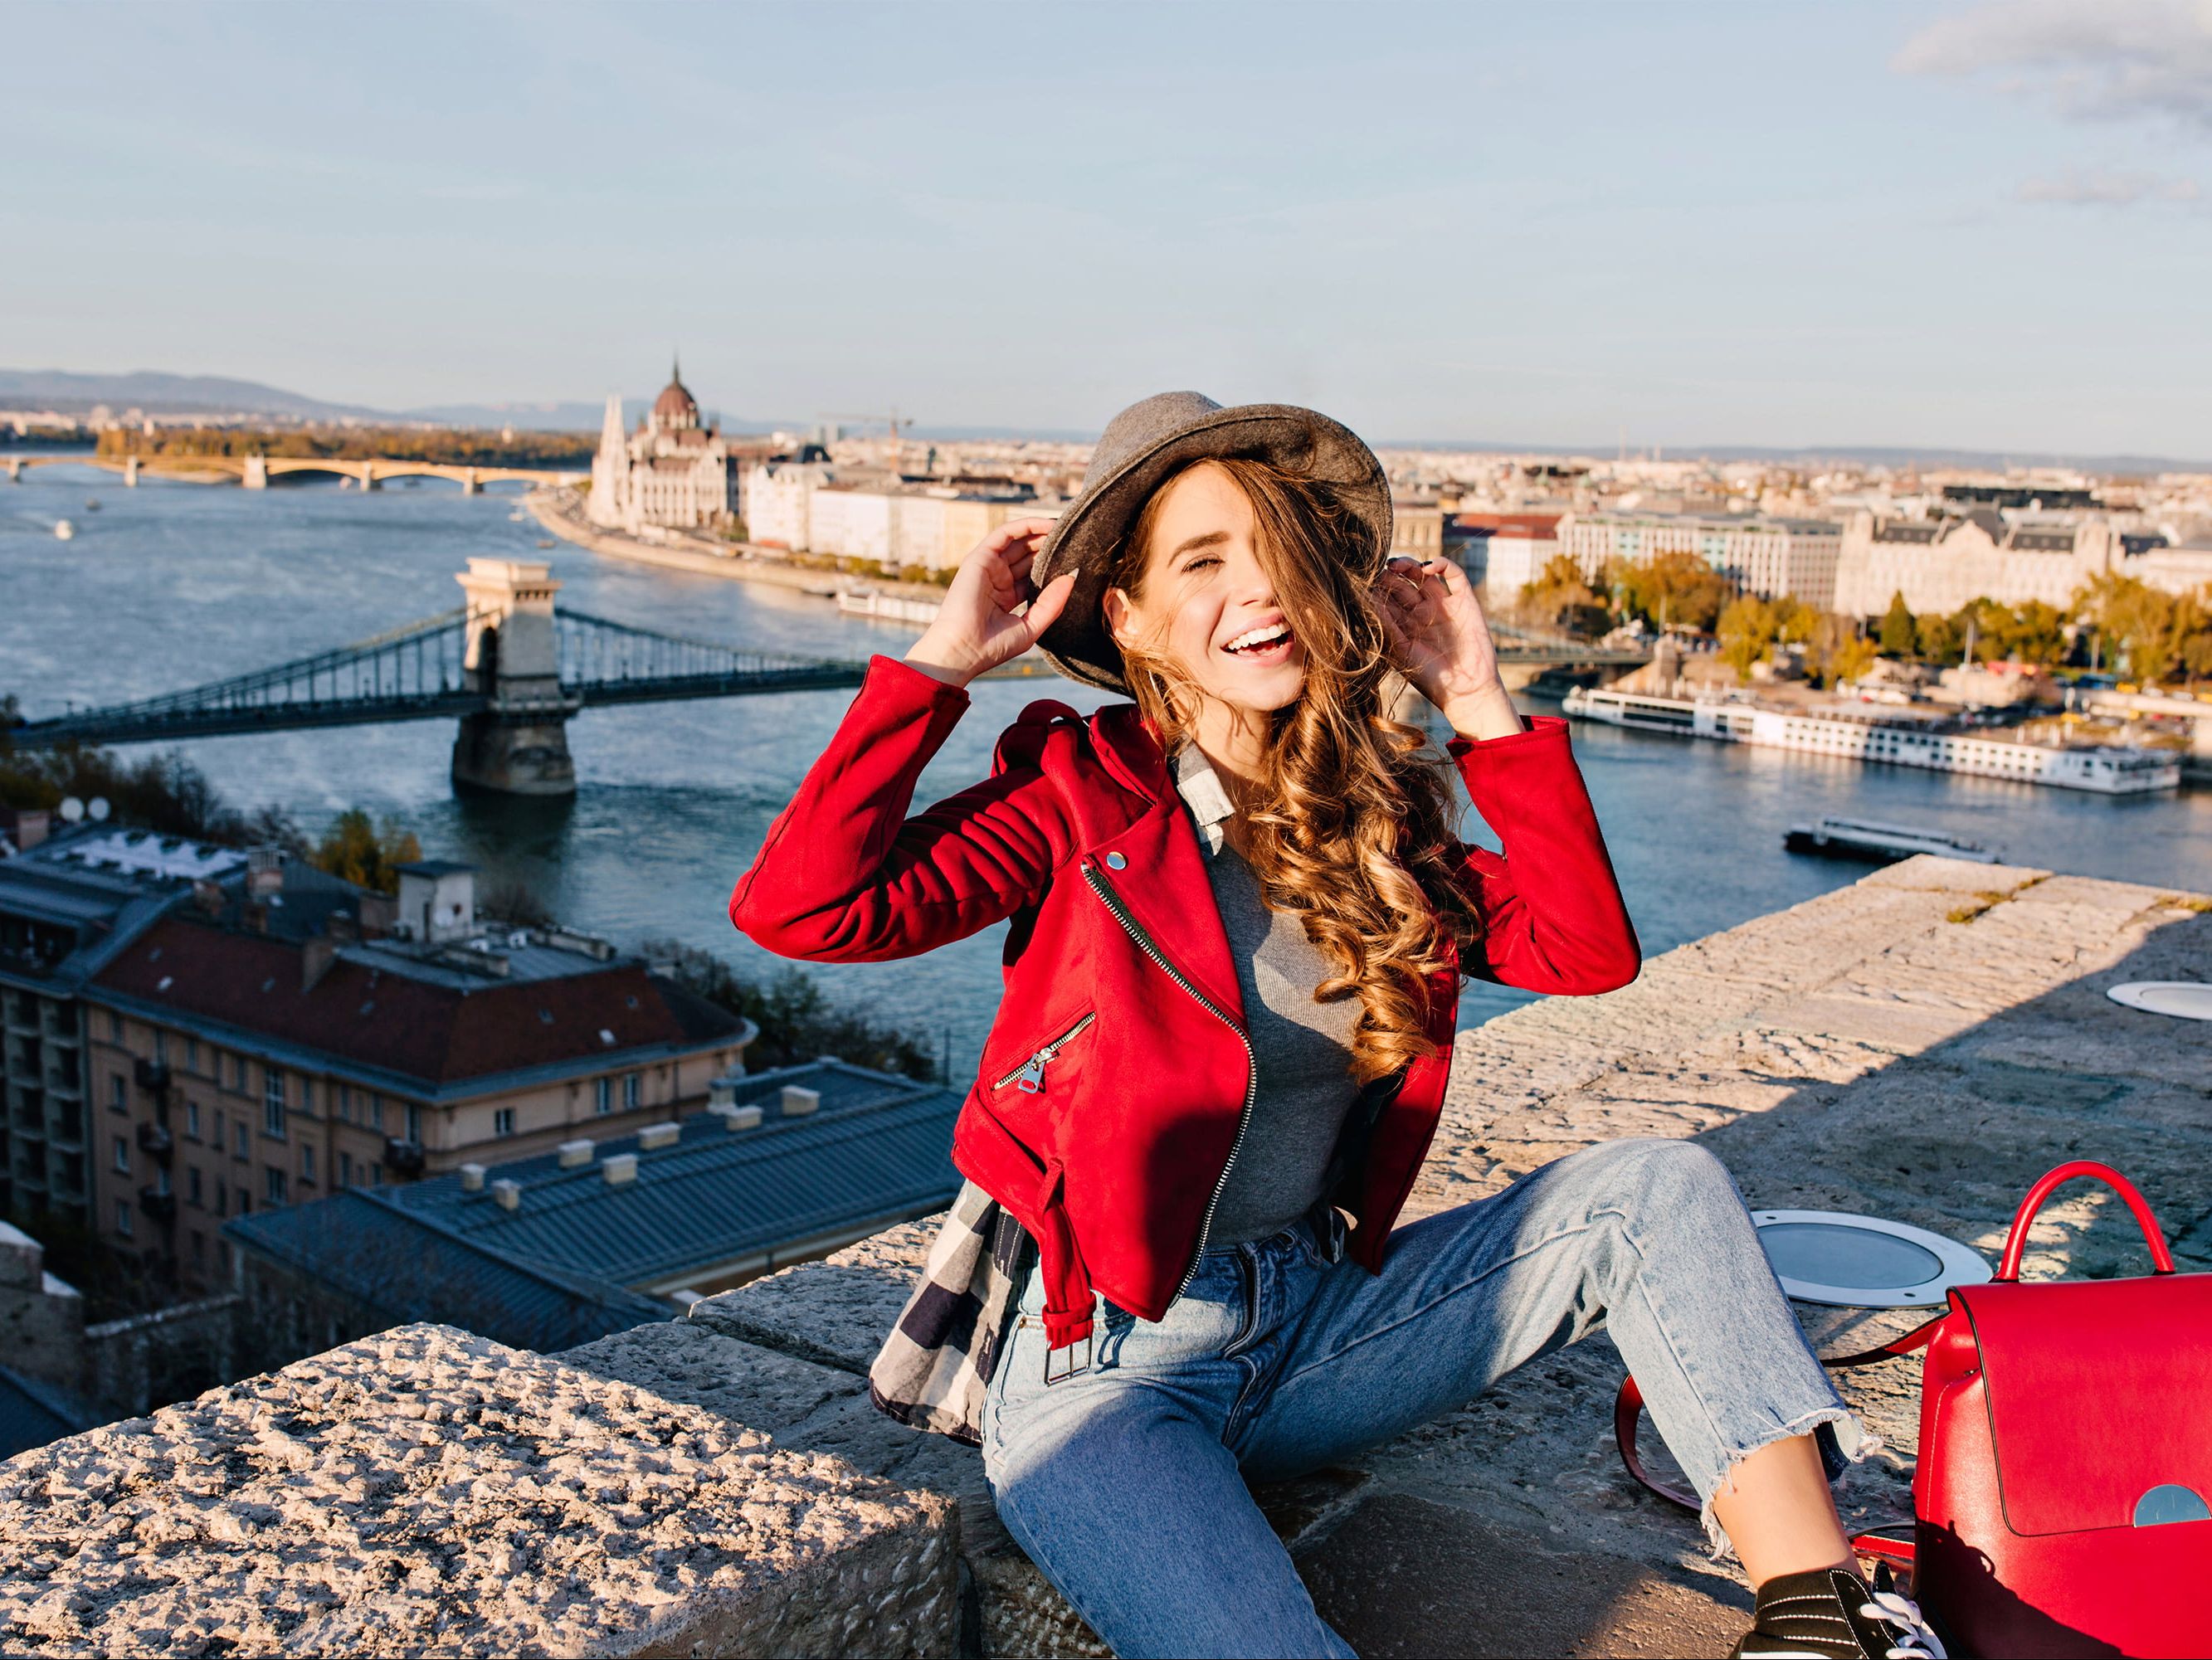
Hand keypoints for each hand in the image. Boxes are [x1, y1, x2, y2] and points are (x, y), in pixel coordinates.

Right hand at [905, 518, 1075, 687]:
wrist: (963, 650)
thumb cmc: (993, 647)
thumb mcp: (1031, 626)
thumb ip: (1051, 603)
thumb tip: (1071, 578)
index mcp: (1007, 597)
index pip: (1034, 574)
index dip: (1054, 565)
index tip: (1077, 559)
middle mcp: (998, 580)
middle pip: (1028, 555)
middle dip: (1050, 545)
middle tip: (1076, 538)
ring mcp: (989, 568)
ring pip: (1019, 541)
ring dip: (1041, 532)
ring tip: (1065, 527)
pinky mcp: (980, 558)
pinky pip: (1005, 534)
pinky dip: (1026, 526)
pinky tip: (1048, 524)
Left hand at [1375, 555, 1523, 738]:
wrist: (1465, 692)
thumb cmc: (1430, 678)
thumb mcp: (1400, 651)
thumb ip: (1386, 625)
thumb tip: (1367, 598)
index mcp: (1403, 625)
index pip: (1386, 598)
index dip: (1375, 587)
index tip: (1362, 581)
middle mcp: (1421, 612)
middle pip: (1401, 583)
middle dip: (1389, 574)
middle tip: (1378, 569)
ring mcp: (1442, 604)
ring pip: (1423, 574)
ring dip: (1409, 565)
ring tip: (1396, 565)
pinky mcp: (1464, 600)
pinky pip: (1453, 575)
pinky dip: (1441, 564)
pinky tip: (1427, 568)